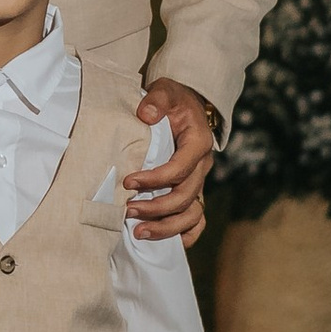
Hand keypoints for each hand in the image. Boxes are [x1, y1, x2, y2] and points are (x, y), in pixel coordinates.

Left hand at [127, 81, 215, 246]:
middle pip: (186, 196)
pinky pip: (197, 220)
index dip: (155, 179)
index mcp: (198, 143)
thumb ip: (157, 100)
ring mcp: (199, 181)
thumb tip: (145, 114)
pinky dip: (184, 234)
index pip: (180, 169)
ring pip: (192, 214)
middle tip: (127, 210)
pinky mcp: (194, 191)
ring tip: (139, 231)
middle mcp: (202, 166)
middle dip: (156, 207)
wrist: (186, 105)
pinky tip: (162, 241)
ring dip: (167, 226)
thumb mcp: (166, 90)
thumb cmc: (173, 99)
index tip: (129, 182)